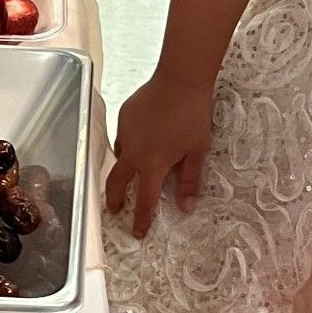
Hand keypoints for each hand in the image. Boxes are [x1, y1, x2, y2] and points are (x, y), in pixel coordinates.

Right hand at [105, 73, 212, 236]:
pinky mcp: (124, 116)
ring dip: (122, 170)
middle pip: (116, 182)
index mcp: (152, 165)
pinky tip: (140, 140)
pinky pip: (123, 138)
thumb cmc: (193, 117)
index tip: (137, 233)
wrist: (180, 80)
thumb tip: (186, 208)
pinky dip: (129, 146)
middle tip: (115, 210)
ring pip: (119, 157)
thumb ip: (189, 181)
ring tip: (129, 173)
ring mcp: (125, 133)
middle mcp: (133, 152)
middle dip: (114, 199)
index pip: (144, 199)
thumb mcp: (197, 152)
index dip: (141, 219)